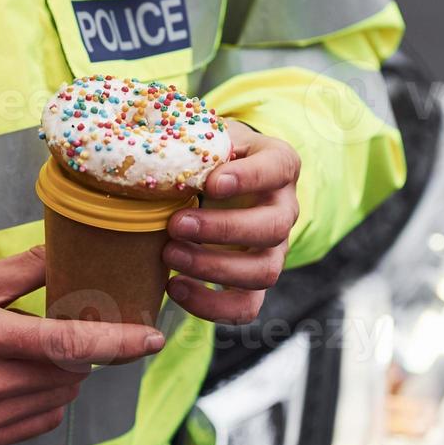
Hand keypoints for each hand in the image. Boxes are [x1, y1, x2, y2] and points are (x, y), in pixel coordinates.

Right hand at [0, 248, 164, 444]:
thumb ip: (27, 268)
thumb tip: (75, 248)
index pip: (66, 344)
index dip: (116, 343)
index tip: (153, 338)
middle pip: (69, 373)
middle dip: (80, 352)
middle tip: (56, 331)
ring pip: (59, 399)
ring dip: (63, 377)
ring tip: (30, 356)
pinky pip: (40, 423)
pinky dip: (44, 401)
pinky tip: (19, 381)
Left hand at [163, 120, 300, 324]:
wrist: (218, 181)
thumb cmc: (210, 154)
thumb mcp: (208, 137)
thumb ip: (196, 142)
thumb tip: (158, 154)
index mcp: (279, 165)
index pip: (277, 169)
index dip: (248, 178)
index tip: (212, 183)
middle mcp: (285, 209)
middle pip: (273, 227)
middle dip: (223, 229)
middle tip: (176, 224)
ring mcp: (275, 249)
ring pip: (264, 271)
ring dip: (213, 267)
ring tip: (169, 255)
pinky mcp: (255, 281)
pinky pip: (246, 307)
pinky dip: (210, 305)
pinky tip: (174, 286)